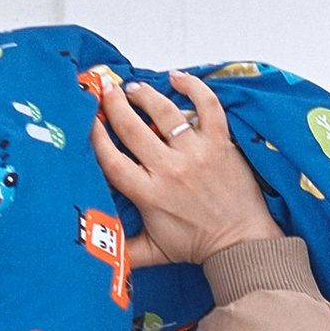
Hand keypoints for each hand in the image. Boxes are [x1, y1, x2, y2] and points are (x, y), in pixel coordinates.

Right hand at [90, 70, 279, 269]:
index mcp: (149, 194)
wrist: (241, 243)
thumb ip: (122, 250)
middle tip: (105, 90)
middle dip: (114, 104)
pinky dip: (193, 87)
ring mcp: (196, 154)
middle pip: (133, 128)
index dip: (96, 137)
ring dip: (145, 94)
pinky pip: (207, 106)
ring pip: (165, 111)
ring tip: (134, 88)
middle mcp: (170, 170)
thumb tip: (91, 251)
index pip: (111, 160)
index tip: (88, 120)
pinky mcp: (219, 143)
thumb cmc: (198, 245)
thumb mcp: (153, 252)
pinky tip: (177, 77)